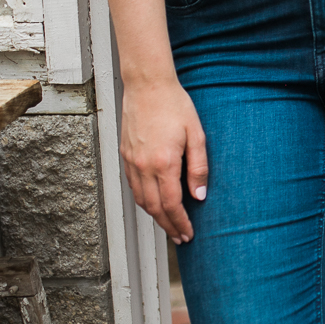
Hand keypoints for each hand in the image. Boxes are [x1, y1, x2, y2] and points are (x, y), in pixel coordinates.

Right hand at [119, 78, 207, 243]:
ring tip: (168, 224)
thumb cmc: (175, 106)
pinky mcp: (125, 155)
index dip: (180, 223)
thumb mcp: (197, 135)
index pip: (172, 204)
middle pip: (154, 208)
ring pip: (140, 199)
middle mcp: (143, 166)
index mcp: (164, 163)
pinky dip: (143, 199)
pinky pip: (133, 185)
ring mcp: (131, 161)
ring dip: (154, 216)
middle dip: (168, 226)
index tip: (188, 234)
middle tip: (180, 237)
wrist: (148, 85)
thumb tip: (199, 195)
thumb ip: (199, 167)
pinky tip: (153, 201)